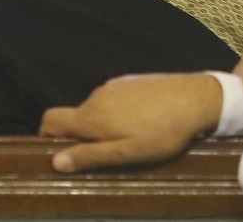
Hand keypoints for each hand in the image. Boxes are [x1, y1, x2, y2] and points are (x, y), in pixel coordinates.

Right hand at [39, 73, 221, 172]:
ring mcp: (112, 86)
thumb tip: (55, 161)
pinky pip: (112, 99)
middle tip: (107, 154)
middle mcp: (95, 97)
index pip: (50, 119)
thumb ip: (90, 156)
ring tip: (130, 139)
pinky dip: (117, 112)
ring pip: (95, 109)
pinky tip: (142, 121)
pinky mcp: (129, 81)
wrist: (196, 98)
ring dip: (102, 125)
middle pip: (74, 117)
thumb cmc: (161, 132)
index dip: (47, 136)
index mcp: (91, 117)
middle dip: (82, 136)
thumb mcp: (126, 153)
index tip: (59, 152)